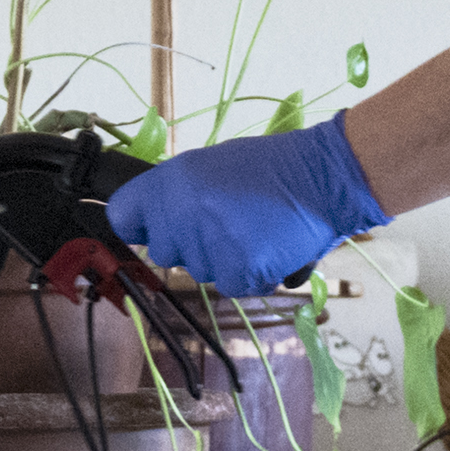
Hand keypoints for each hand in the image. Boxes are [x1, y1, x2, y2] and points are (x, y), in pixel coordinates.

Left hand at [103, 116, 384, 297]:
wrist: (325, 178)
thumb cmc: (273, 168)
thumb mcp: (212, 165)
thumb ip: (177, 192)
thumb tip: (154, 219)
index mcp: (172, 180)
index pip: (124, 216)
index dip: (138, 225)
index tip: (151, 227)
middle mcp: (183, 213)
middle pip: (163, 251)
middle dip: (189, 244)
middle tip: (225, 222)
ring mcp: (210, 246)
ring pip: (200, 271)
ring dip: (224, 259)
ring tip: (255, 229)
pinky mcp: (239, 271)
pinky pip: (232, 285)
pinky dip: (251, 274)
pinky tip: (268, 247)